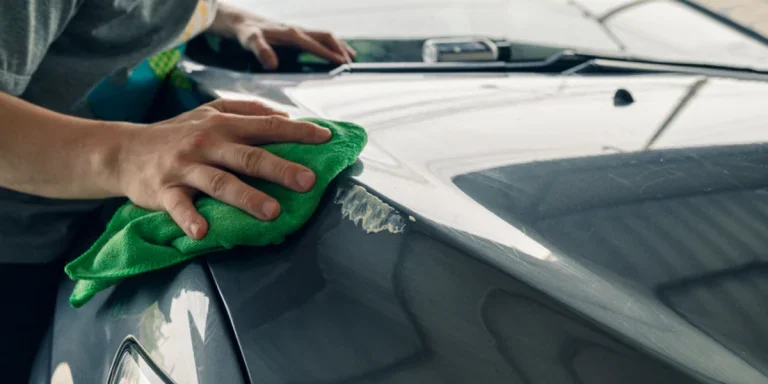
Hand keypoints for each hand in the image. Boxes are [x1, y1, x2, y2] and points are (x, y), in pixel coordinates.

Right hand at [112, 99, 330, 239]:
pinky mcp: (164, 190)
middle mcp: (207, 144)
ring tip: (272, 212)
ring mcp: (186, 168)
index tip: (326, 139)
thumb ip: (246, 110)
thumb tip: (284, 115)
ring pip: (220, 182)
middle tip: (308, 181)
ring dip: (247, 197)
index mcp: (223, 125)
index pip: (267, 126)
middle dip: (281, 168)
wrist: (123, 151)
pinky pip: (178, 206)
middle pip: (249, 156)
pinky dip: (190, 219)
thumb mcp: (209, 113)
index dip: (298, 131)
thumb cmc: (177, 134)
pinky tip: (203, 233)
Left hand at [209, 2, 355, 68]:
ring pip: (323, 36)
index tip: (343, 64)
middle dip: (340, 48)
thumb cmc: (242, 31)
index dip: (330, 54)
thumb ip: (260, 51)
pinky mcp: (292, 33)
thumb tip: (272, 64)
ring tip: (350, 57)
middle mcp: (296, 30)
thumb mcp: (248, 41)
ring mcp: (295, 31)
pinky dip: (327, 45)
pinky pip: (315, 38)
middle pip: (326, 36)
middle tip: (351, 63)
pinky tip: (330, 52)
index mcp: (291, 33)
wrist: (235, 19)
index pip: (316, 44)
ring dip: (337, 45)